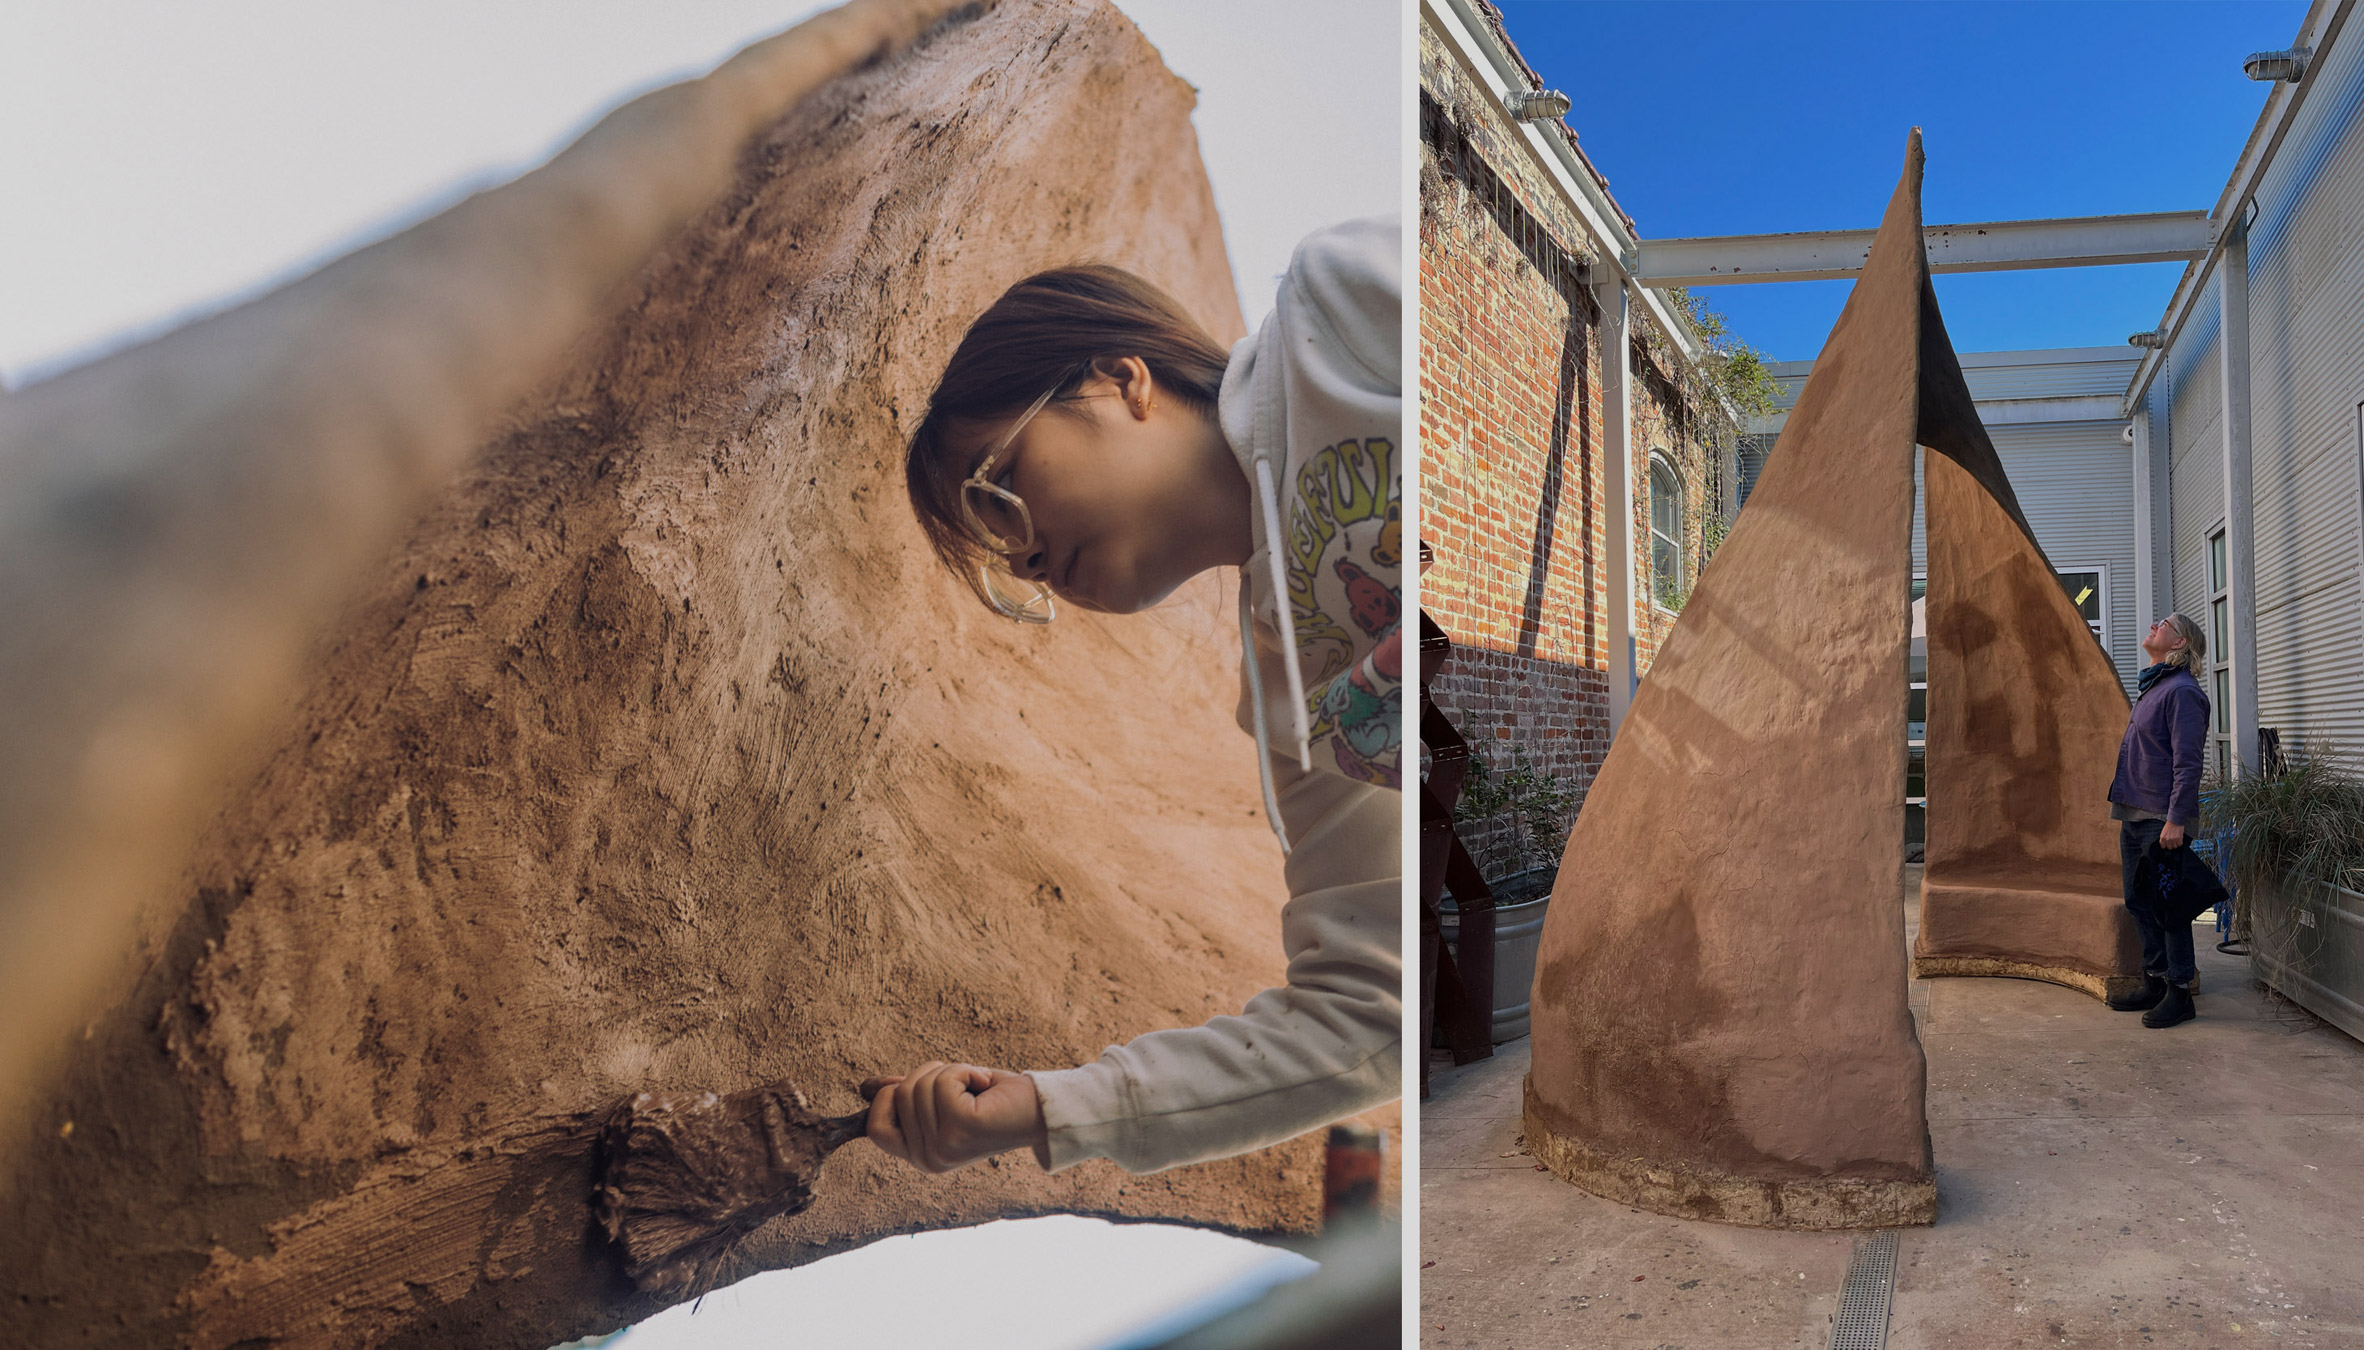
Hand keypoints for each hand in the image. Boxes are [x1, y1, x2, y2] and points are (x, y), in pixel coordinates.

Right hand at [860, 1061, 1046, 1173]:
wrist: (1041, 1109)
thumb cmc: (993, 1100)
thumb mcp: (942, 1096)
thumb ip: (906, 1095)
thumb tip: (866, 1087)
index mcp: (920, 1158)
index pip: (875, 1127)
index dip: (890, 1097)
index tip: (925, 1086)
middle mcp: (927, 1160)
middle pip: (898, 1095)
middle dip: (930, 1075)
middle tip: (964, 1086)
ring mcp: (942, 1147)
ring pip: (919, 1084)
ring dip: (951, 1072)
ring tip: (977, 1088)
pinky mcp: (960, 1128)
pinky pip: (942, 1080)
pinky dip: (965, 1070)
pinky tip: (985, 1086)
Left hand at [2159, 822, 2185, 848]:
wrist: (2175, 821)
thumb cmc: (2169, 826)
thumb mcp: (2163, 832)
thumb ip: (2163, 838)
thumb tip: (2164, 843)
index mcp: (2162, 838)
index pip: (2163, 846)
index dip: (2165, 845)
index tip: (2166, 845)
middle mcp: (2167, 839)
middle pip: (2169, 847)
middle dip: (2170, 846)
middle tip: (2172, 843)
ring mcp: (2174, 840)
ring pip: (2175, 847)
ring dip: (2175, 844)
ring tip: (2175, 841)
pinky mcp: (2179, 839)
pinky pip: (2179, 844)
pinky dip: (2179, 843)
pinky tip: (2179, 840)